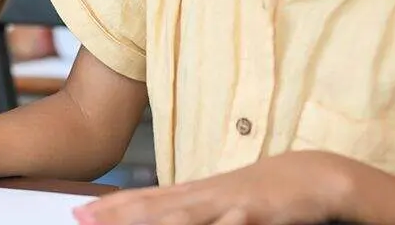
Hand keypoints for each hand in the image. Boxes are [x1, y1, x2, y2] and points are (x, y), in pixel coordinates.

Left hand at [73, 151, 352, 224]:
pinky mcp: (259, 212)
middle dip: (117, 213)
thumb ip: (191, 211)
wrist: (314, 176)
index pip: (146, 198)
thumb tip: (161, 217)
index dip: (111, 206)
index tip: (80, 212)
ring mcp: (230, 202)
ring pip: (186, 215)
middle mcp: (206, 195)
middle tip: (84, 217)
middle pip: (155, 206)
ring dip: (156, 222)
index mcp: (196, 193)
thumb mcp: (221, 202)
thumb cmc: (264, 195)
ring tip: (118, 224)